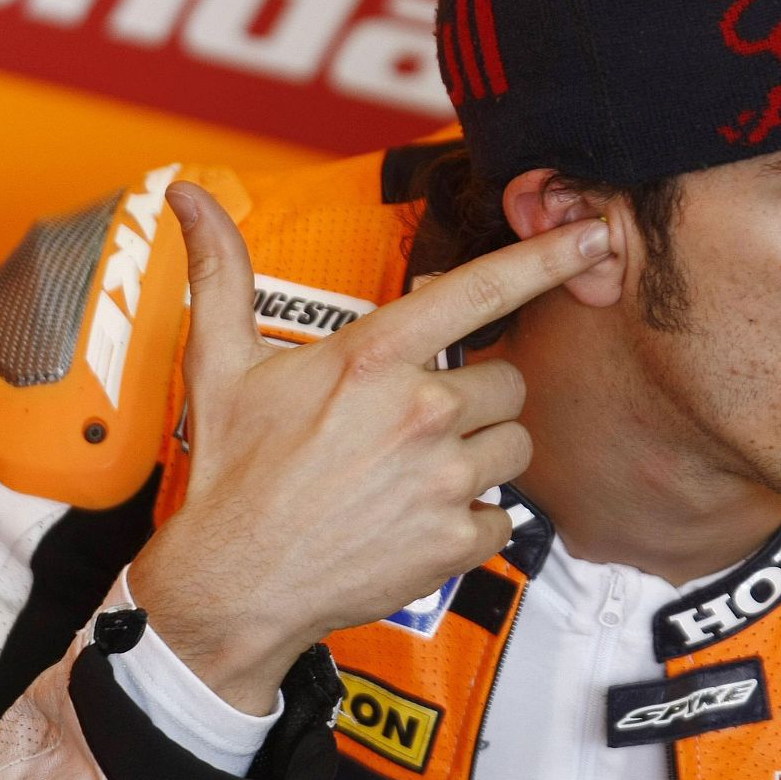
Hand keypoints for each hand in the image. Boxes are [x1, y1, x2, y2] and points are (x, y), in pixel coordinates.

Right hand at [128, 180, 611, 712]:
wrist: (232, 585)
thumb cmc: (232, 471)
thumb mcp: (220, 362)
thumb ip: (222, 270)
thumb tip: (186, 194)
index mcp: (374, 358)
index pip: (481, 290)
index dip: (547, 256)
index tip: (594, 233)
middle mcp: (420, 412)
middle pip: (507, 378)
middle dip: (475, 395)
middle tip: (416, 422)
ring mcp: (443, 479)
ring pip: (515, 444)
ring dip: (482, 453)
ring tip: (419, 470)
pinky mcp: (455, 540)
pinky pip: (505, 515)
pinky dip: (474, 519)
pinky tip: (422, 518)